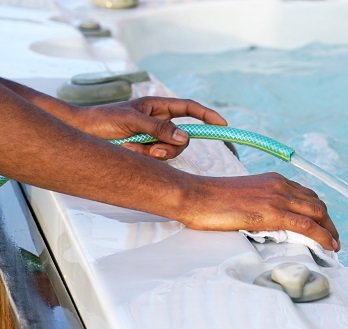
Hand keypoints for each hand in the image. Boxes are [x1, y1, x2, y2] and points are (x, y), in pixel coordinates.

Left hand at [70, 97, 226, 159]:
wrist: (81, 133)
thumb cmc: (103, 120)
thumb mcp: (133, 121)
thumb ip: (160, 129)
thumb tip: (186, 138)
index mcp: (157, 106)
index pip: (189, 108)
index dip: (207, 115)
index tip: (222, 124)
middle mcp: (158, 122)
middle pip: (182, 137)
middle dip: (170, 146)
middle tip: (154, 150)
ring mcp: (152, 136)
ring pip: (170, 150)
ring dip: (153, 152)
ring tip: (133, 148)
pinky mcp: (145, 150)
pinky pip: (157, 159)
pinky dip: (144, 157)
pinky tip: (128, 150)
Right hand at [181, 172, 340, 250]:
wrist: (195, 196)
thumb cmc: (211, 201)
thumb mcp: (244, 198)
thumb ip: (262, 205)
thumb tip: (271, 223)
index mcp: (274, 180)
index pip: (307, 195)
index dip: (320, 213)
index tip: (324, 226)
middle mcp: (280, 185)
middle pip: (317, 204)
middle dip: (329, 223)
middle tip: (333, 240)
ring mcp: (277, 197)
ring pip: (317, 213)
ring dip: (330, 231)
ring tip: (333, 246)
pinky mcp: (272, 212)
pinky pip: (306, 225)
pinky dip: (322, 236)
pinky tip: (328, 246)